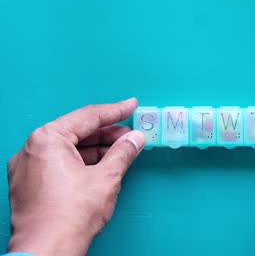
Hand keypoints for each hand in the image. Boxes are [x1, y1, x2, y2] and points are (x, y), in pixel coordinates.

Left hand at [7, 98, 144, 255]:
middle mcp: (32, 149)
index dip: (115, 111)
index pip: (87, 116)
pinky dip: (80, 162)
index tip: (130, 106)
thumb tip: (135, 139)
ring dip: (95, 150)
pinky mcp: (28, 185)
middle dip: (106, 134)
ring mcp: (27, 168)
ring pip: (67, 149)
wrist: (47, 251)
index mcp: (47, 139)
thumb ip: (123, 152)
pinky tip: (101, 167)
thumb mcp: (106, 177)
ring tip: (120, 152)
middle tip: (131, 135)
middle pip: (76, 132)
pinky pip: (58, 164)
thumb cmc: (69, 216)